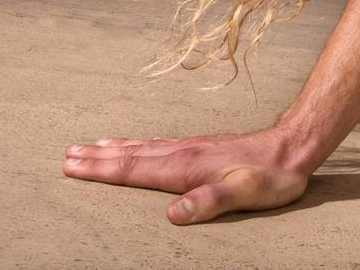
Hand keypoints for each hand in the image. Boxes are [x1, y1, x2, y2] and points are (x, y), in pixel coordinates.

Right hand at [62, 126, 310, 223]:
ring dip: (114, 149)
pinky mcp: (200, 148)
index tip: (71, 166)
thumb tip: (173, 214)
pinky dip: (138, 145)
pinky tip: (136, 146)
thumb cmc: (270, 177)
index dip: (101, 170)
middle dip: (97, 158)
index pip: (134, 170)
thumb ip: (209, 201)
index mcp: (185, 167)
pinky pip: (158, 145)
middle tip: (66, 155)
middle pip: (131, 155)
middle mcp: (182, 153)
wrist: (293, 147)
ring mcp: (190, 148)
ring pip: (143, 147)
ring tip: (90, 147)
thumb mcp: (244, 194)